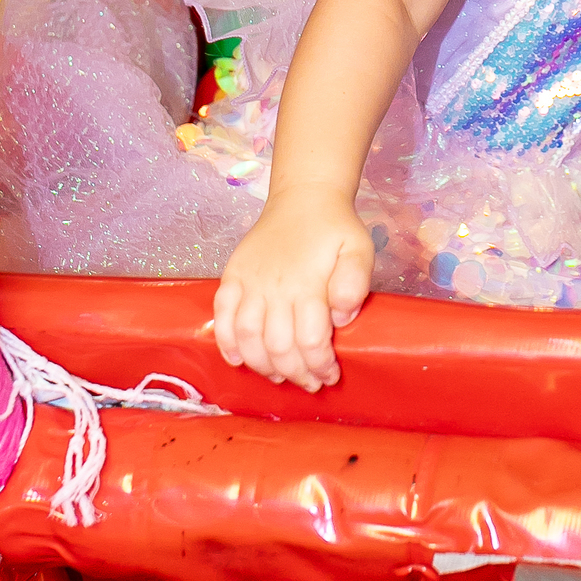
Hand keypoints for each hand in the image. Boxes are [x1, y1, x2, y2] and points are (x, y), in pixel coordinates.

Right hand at [214, 184, 374, 393]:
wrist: (304, 197)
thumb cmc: (334, 228)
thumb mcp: (359, 249)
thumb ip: (354, 283)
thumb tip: (340, 319)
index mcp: (308, 283)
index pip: (310, 340)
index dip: (320, 365)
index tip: (330, 375)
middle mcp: (274, 286)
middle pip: (278, 346)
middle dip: (296, 373)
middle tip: (309, 384)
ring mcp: (249, 281)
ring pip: (248, 337)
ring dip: (262, 365)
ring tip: (279, 376)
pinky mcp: (232, 275)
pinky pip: (221, 315)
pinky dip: (226, 342)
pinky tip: (238, 359)